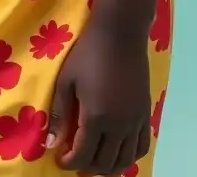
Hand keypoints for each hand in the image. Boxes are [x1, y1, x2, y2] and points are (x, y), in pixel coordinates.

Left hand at [47, 15, 150, 174]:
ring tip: (96, 162)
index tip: (60, 159)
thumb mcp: (66, 81)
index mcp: (95, 118)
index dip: (69, 162)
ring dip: (109, 167)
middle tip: (76, 160)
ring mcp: (135, 121)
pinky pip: (142, 146)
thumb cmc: (88, 53)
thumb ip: (59, 115)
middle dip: (87, 167)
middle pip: (104, 162)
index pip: (82, 155)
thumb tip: (50, 144)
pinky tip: (119, 152)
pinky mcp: (145, 113)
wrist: (120, 33)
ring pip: (125, 160)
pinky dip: (130, 156)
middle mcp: (118, 126)